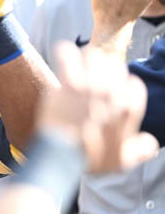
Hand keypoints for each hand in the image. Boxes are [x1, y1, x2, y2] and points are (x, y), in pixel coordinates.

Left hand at [37, 42, 158, 172]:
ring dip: (85, 59)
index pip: (133, 83)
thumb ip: (142, 149)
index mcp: (130, 108)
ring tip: (77, 66)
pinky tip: (62, 55)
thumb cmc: (91, 159)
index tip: (111, 94)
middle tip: (91, 77)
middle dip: (104, 70)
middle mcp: (114, 93)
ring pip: (94, 55)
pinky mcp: (69, 82)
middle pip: (114, 65)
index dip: (122, 87)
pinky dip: (64, 52)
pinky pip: (68, 54)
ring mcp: (92, 86)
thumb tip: (151, 143)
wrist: (62, 157)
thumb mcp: (123, 161)